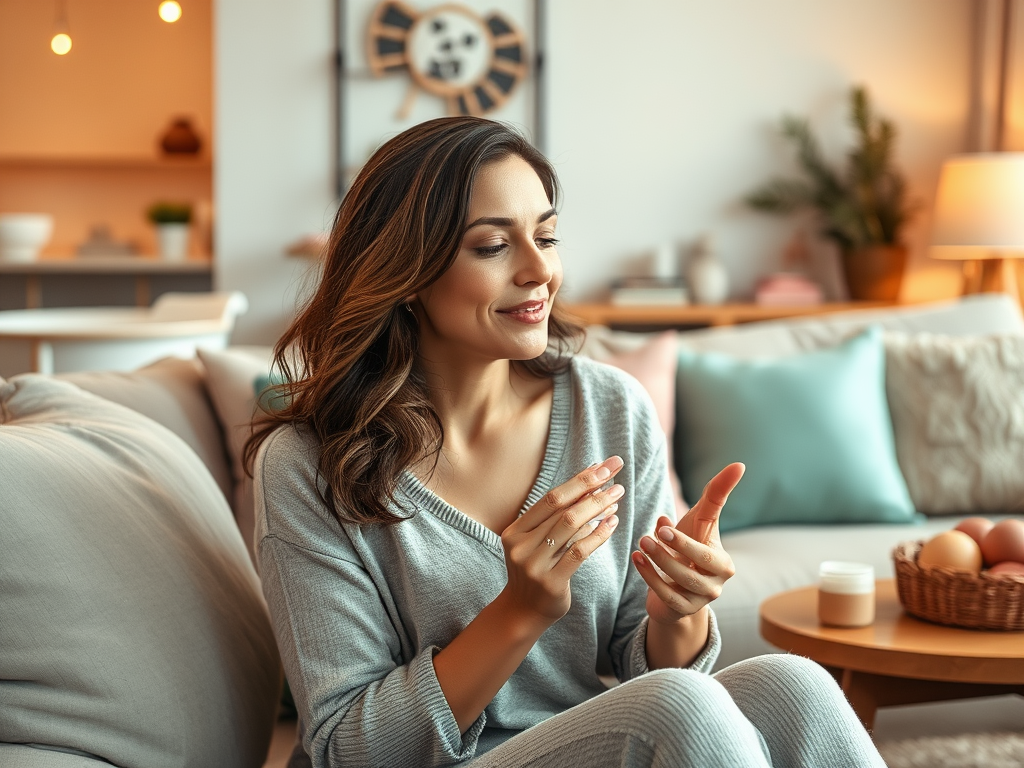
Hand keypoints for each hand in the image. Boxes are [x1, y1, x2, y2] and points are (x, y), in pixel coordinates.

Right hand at [499, 456, 624, 624]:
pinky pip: (579, 552)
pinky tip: (613, 522)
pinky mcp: (551, 582)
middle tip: (616, 472)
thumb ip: (557, 516)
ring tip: (618, 493)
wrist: (523, 611)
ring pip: (572, 527)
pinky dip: (598, 534)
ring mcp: (534, 565)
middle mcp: (521, 545)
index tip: (602, 465)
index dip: (578, 479)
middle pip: (562, 509)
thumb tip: (590, 479)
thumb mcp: (538, 541)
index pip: (550, 498)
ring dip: (598, 506)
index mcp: (515, 531)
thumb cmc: (536, 568)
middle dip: (591, 487)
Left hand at [632, 463, 743, 625]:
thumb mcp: (700, 521)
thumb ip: (716, 496)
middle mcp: (717, 583)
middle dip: (672, 551)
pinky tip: (636, 559)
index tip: (663, 526)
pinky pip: (665, 596)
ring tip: (641, 542)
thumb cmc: (689, 545)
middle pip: (696, 567)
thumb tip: (738, 465)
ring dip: (657, 562)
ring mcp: (701, 600)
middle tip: (649, 535)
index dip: (686, 541)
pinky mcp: (683, 610)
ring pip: (680, 582)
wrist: (676, 585)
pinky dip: (648, 577)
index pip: (708, 550)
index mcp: (723, 562)